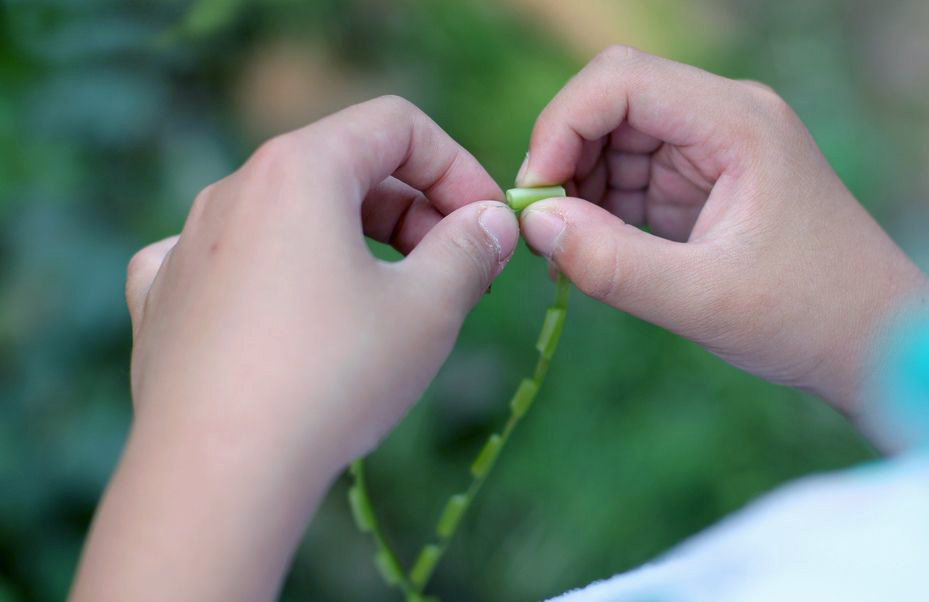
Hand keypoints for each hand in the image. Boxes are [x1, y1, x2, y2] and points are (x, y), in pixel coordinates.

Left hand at [72, 96, 517, 600]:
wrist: (218, 471)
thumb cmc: (332, 377)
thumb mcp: (428, 308)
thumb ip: (469, 248)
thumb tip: (491, 221)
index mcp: (299, 168)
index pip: (397, 126)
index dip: (459, 167)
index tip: (489, 225)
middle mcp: (234, 189)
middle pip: (346, 168)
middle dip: (416, 212)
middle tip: (459, 274)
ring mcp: (188, 243)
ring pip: (290, 216)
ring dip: (355, 244)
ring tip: (391, 304)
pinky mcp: (163, 299)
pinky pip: (226, 262)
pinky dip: (273, 275)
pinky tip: (286, 314)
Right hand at [517, 46, 928, 416]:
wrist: (878, 344)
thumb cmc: (810, 318)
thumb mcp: (705, 300)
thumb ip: (613, 263)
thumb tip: (535, 223)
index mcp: (737, 121)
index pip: (621, 80)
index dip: (561, 127)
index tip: (535, 198)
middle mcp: (724, 119)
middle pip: (612, 105)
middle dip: (566, 161)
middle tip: (543, 233)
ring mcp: (715, 150)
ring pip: (616, 143)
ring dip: (581, 191)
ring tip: (571, 255)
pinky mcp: (706, 184)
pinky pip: (634, 178)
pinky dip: (603, 212)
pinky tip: (598, 256)